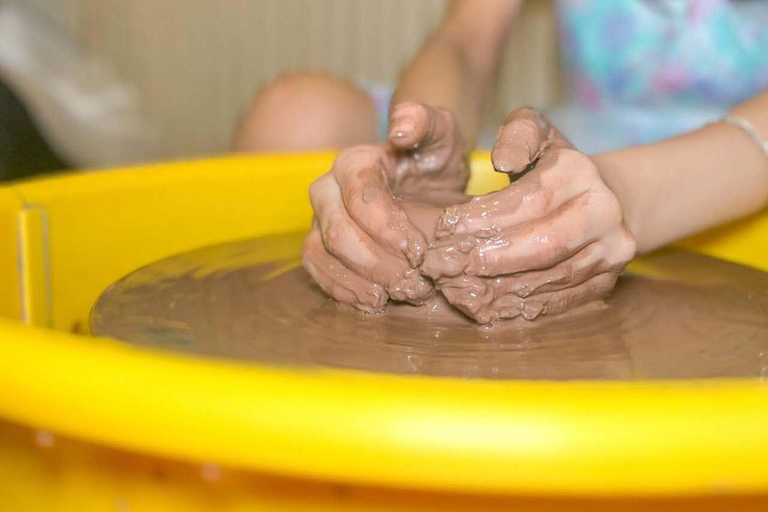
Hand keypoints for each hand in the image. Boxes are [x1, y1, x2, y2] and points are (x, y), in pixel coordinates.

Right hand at [303, 102, 468, 311]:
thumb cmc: (432, 157)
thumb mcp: (442, 133)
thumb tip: (399, 128)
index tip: (420, 251)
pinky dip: (342, 291)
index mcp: (353, 162)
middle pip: (338, 232)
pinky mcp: (320, 246)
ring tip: (398, 296)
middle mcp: (327, 191)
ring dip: (359, 282)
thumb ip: (425, 121)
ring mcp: (319, 221)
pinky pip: (317, 272)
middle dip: (377, 264)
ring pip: (321, 255)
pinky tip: (375, 302)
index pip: (360, 198)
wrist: (425, 181)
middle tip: (416, 284)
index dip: (388, 228)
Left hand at [421, 108, 636, 323]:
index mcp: (580, 172)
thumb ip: (517, 136)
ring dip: (500, 287)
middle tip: (446, 266)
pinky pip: (562, 301)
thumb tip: (503, 161)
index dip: (485, 218)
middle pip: (543, 245)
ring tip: (459, 288)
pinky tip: (489, 304)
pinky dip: (523, 307)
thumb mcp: (536, 134)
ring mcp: (611, 250)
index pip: (529, 200)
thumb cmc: (553, 167)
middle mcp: (604, 212)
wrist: (606, 198)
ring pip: (551, 278)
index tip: (447, 229)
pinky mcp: (607, 282)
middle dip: (490, 259)